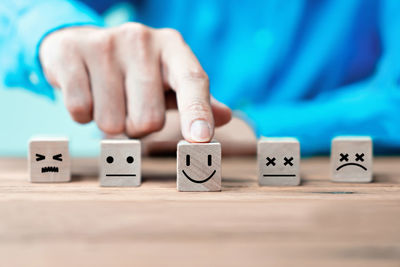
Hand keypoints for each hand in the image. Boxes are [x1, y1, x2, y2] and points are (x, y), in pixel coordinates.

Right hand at [39, 23, 231, 141]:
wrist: (83, 46)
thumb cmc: (136, 72)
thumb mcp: (169, 82)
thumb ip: (196, 101)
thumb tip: (226, 117)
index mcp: (172, 47)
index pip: (192, 81)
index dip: (197, 112)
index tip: (200, 141)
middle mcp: (142, 40)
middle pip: (148, 119)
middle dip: (138, 127)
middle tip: (130, 108)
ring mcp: (104, 43)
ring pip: (112, 122)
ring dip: (110, 123)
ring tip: (107, 98)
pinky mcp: (70, 53)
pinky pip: (80, 111)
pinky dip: (83, 115)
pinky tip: (86, 93)